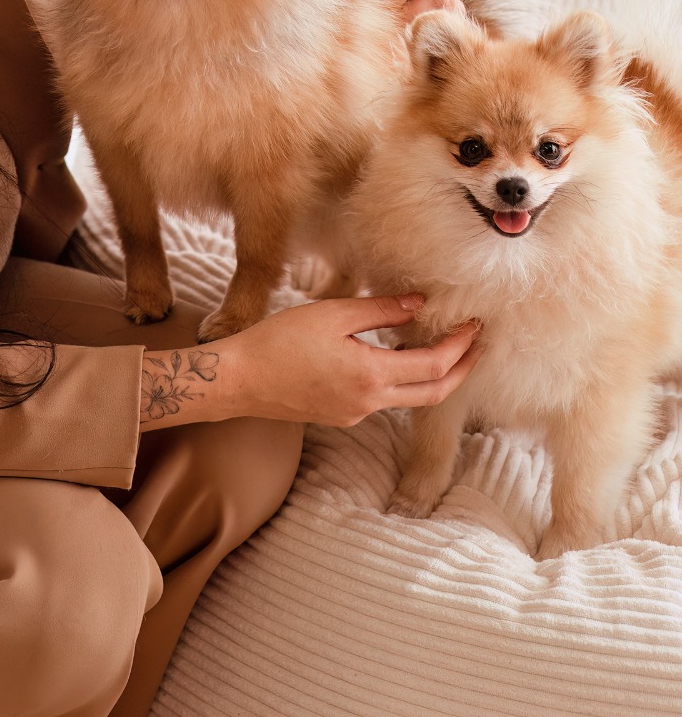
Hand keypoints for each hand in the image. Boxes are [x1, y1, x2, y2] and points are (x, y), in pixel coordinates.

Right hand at [194, 294, 480, 427]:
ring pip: (409, 398)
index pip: (435, 366)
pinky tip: (394, 355)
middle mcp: (370, 402)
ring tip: (442, 345)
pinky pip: (384, 398)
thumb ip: (380, 310)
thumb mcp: (332, 314)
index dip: (461, 346)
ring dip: (432, 375)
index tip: (475, 324)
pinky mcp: (341, 414)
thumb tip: (420, 302)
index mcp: (371, 375)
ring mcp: (355, 413)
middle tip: (478, 344)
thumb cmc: (279, 341)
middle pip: (434, 393)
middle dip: (462, 368)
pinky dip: (401, 378)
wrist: (239, 379)